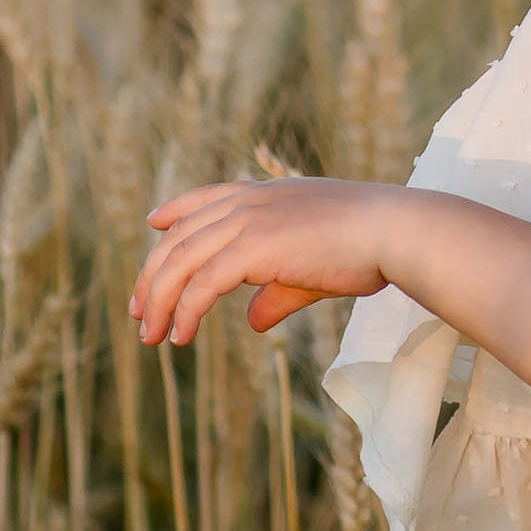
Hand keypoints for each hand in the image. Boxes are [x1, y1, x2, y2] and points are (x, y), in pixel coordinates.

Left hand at [131, 177, 391, 347]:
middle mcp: (248, 202)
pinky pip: (202, 284)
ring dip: (158, 300)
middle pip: (180, 237)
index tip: (154, 223)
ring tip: (149, 335)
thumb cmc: (367, 247)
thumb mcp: (312, 268)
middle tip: (137, 311)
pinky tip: (179, 335)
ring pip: (181, 262)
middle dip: (152, 275)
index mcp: (266, 195)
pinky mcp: (252, 248)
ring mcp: (248, 221)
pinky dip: (184, 310)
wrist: (392, 231)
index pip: (207, 197)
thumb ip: (277, 292)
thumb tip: (254, 322)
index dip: (176, 210)